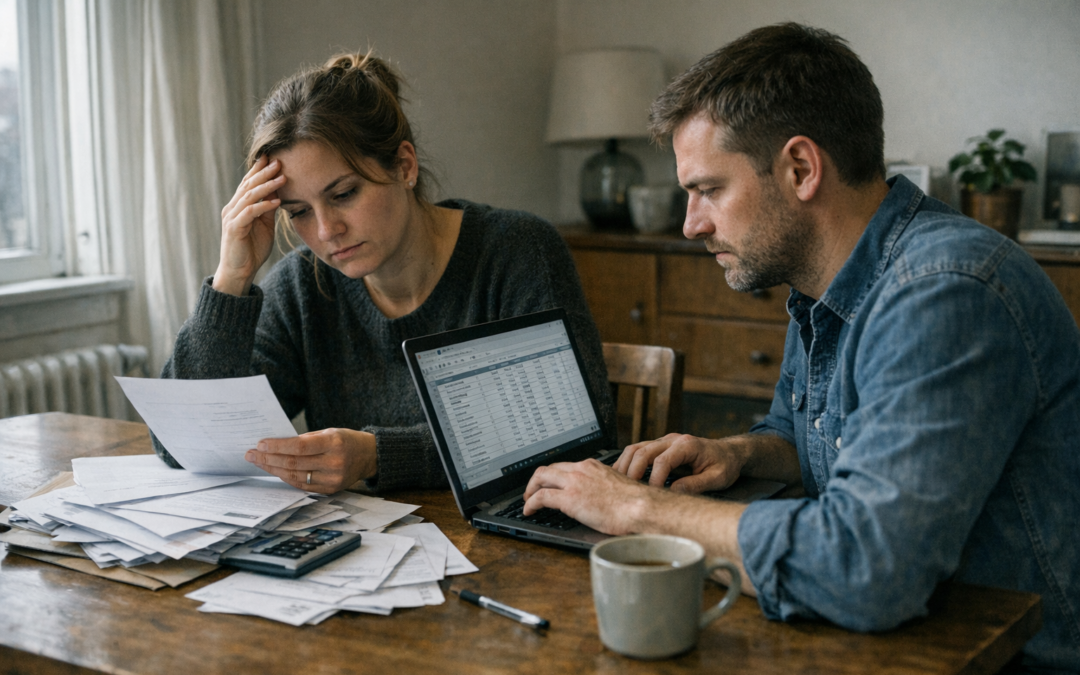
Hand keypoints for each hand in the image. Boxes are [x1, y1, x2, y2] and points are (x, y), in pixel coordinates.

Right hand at [214, 155, 284, 295]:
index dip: (258, 169)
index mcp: (239, 206)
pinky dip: (263, 206)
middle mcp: (232, 208)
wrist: (239, 271)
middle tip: (278, 161)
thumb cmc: (252, 249)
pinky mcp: (234, 228)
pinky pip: (249, 213)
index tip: (271, 157)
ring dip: (266, 186)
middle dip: (263, 172)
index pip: (248, 183)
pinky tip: (276, 201)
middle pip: (248, 185)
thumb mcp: (264, 225)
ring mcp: (231, 217)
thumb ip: (268, 209)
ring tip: (281, 177)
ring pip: (249, 196)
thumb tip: (278, 193)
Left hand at [244, 428, 376, 493]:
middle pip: (294, 463)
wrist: (369, 456)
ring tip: (259, 462)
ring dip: (274, 470)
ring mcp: (333, 479)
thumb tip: (276, 445)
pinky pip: (303, 485)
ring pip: (295, 477)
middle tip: (251, 454)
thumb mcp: (329, 431)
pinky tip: (275, 471)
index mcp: (334, 443)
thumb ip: (306, 439)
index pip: (300, 447)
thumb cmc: (346, 440)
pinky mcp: (330, 490)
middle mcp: (334, 463)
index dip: (278, 447)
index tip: (260, 444)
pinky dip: (287, 478)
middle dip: (269, 459)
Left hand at [522, 459, 661, 534]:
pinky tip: (528, 510)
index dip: (553, 476)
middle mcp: (581, 470)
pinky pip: (541, 497)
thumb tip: (598, 497)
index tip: (549, 484)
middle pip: (549, 469)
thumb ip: (602, 487)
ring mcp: (573, 482)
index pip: (565, 466)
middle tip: (532, 491)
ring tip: (527, 501)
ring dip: (530, 489)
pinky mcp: (569, 498)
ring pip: (541, 478)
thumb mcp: (615, 487)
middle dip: (537, 480)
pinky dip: (531, 502)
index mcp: (592, 466)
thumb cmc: (634, 503)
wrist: (639, 507)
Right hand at [613, 433, 747, 493]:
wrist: (729, 453)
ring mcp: (664, 441)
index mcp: (687, 445)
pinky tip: (623, 475)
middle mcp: (673, 439)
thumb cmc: (725, 464)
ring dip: (626, 465)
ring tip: (619, 483)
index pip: (663, 460)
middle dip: (633, 471)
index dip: (654, 479)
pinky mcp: (660, 446)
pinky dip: (628, 462)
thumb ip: (696, 485)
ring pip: (636, 448)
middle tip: (628, 491)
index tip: (653, 495)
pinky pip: (638, 450)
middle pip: (643, 451)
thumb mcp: (718, 478)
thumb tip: (674, 493)